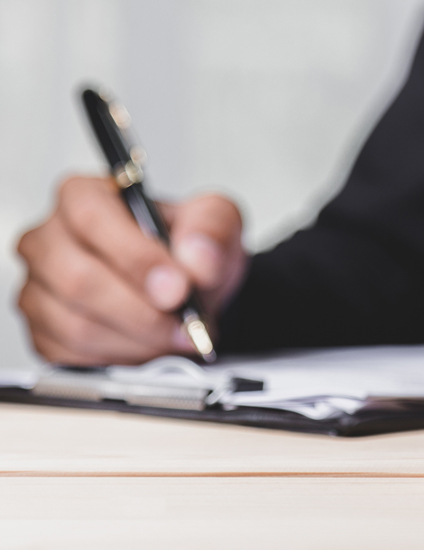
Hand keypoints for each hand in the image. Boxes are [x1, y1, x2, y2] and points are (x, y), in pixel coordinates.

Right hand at [16, 176, 247, 365]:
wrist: (189, 287)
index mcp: (82, 196)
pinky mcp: (43, 332)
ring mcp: (39, 288)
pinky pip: (73, 356)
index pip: (93, 220)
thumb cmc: (187, 247)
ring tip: (177, 335)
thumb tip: (196, 257)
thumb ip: (211, 228)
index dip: (136, 258)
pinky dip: (121, 358)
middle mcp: (50, 239)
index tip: (177, 287)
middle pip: (79, 280)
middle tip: (185, 323)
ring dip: (138, 339)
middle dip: (142, 312)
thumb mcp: (216, 220)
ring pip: (77, 325)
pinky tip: (150, 345)